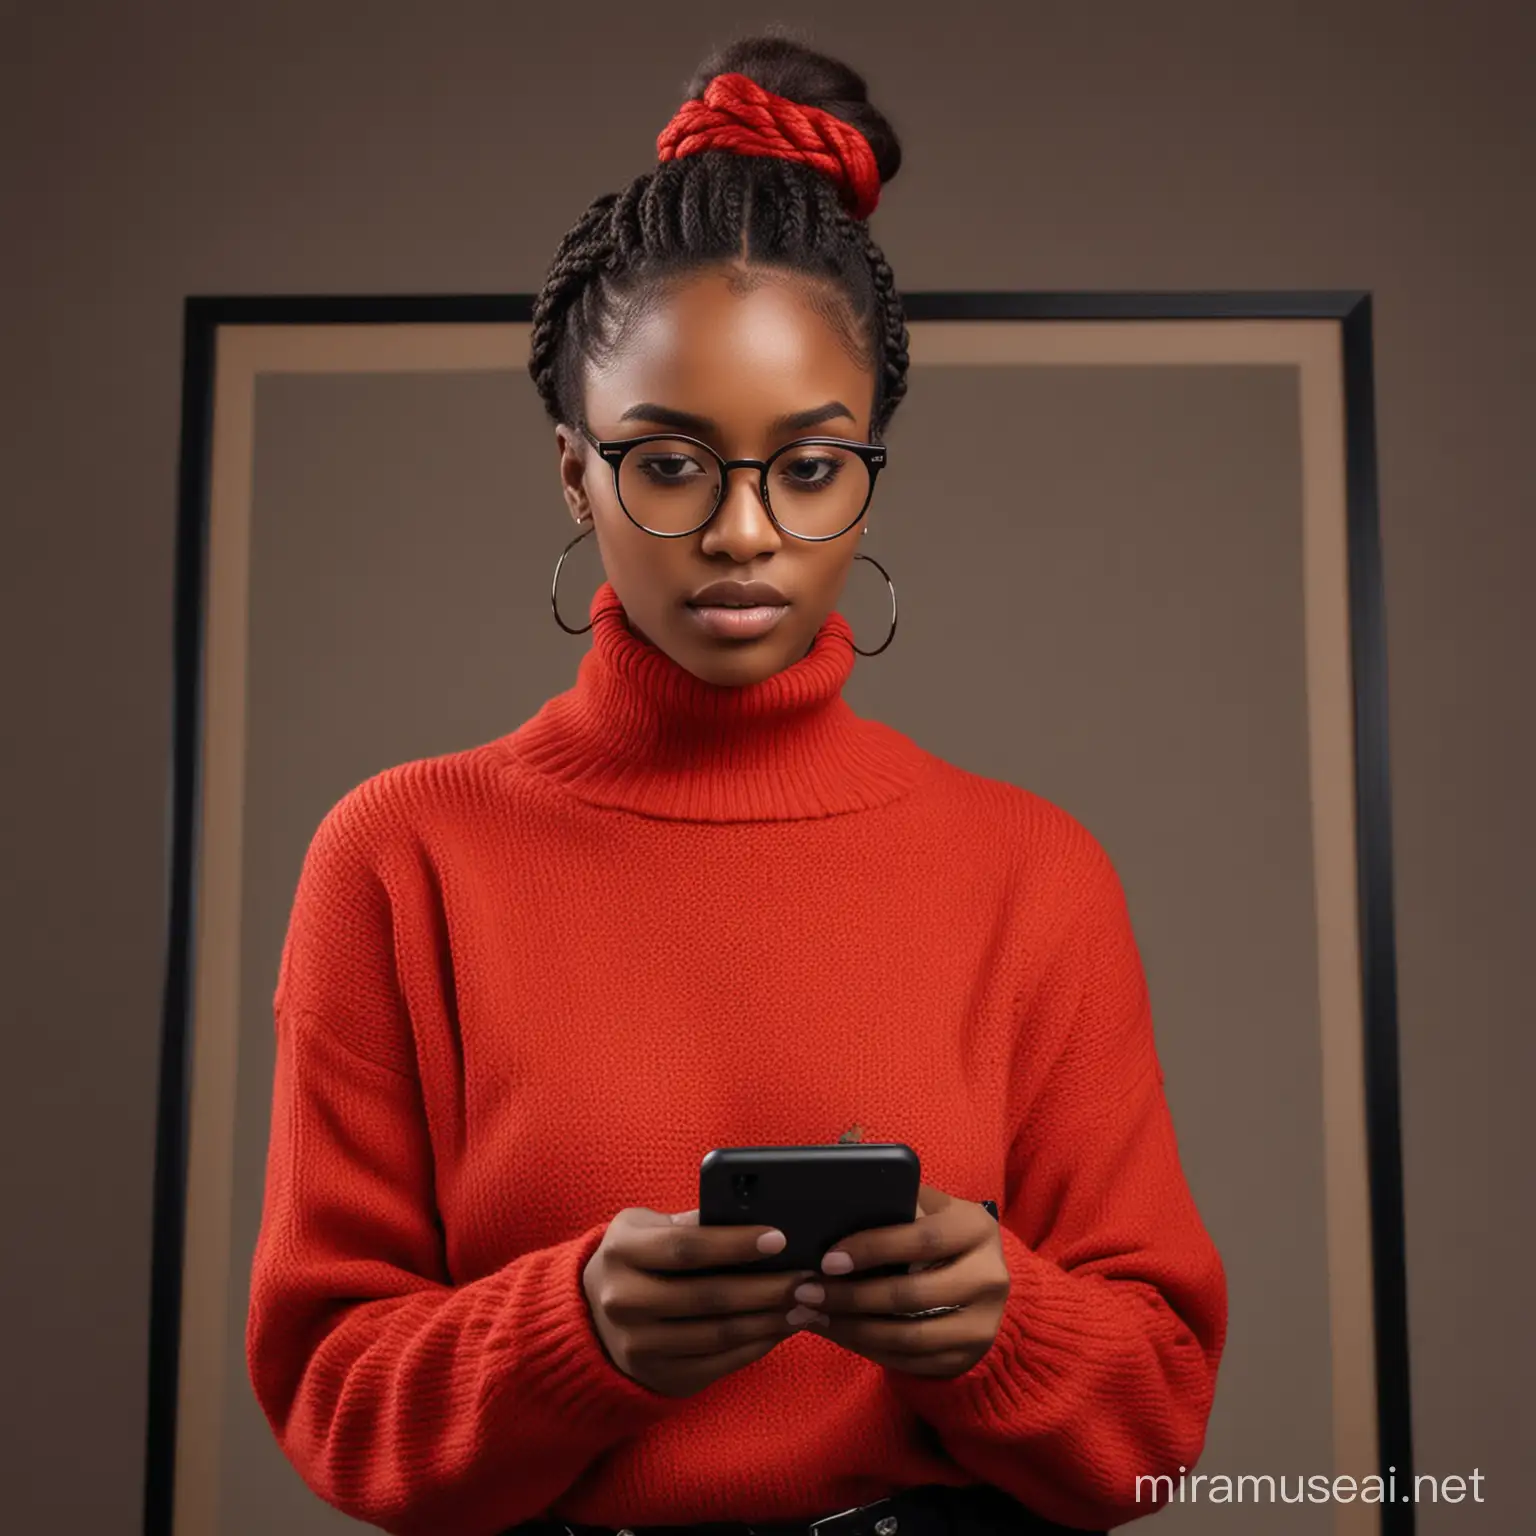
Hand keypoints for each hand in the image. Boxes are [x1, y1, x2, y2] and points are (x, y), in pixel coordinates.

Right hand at [582, 1207, 816, 1397]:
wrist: (593, 1315)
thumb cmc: (637, 1257)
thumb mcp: (648, 1226)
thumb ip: (692, 1222)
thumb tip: (754, 1218)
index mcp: (621, 1252)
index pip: (685, 1248)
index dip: (734, 1244)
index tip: (779, 1238)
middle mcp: (624, 1302)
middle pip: (707, 1296)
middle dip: (765, 1287)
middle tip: (807, 1277)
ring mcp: (639, 1346)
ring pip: (718, 1334)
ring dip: (769, 1319)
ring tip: (804, 1302)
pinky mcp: (660, 1377)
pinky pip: (719, 1363)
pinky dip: (757, 1345)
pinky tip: (782, 1327)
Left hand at [788, 1184, 1009, 1378]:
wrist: (985, 1281)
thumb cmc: (939, 1234)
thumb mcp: (931, 1208)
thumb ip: (896, 1195)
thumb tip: (842, 1165)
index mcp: (977, 1229)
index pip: (920, 1239)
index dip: (871, 1249)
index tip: (827, 1258)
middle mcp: (989, 1279)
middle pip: (910, 1295)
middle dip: (850, 1296)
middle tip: (806, 1292)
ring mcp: (982, 1325)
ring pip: (907, 1337)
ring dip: (852, 1328)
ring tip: (813, 1315)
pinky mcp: (967, 1358)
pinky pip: (909, 1361)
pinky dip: (867, 1349)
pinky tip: (837, 1333)